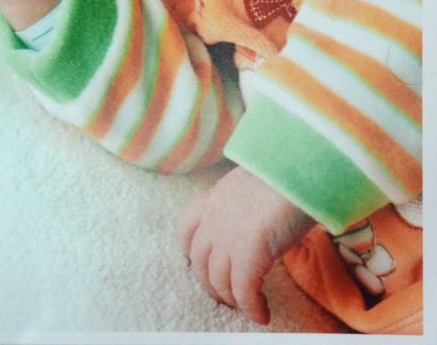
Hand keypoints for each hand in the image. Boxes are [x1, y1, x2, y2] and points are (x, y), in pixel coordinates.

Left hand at [177, 167, 313, 324]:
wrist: (298, 169)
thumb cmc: (286, 171)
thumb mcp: (256, 179)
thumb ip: (247, 198)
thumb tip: (260, 214)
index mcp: (216, 196)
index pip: (186, 225)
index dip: (189, 248)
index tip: (198, 261)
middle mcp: (215, 218)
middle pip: (199, 261)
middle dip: (210, 282)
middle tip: (226, 294)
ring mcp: (228, 238)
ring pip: (218, 281)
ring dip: (231, 299)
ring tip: (246, 306)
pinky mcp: (247, 256)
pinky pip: (244, 293)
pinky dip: (251, 308)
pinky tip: (262, 314)